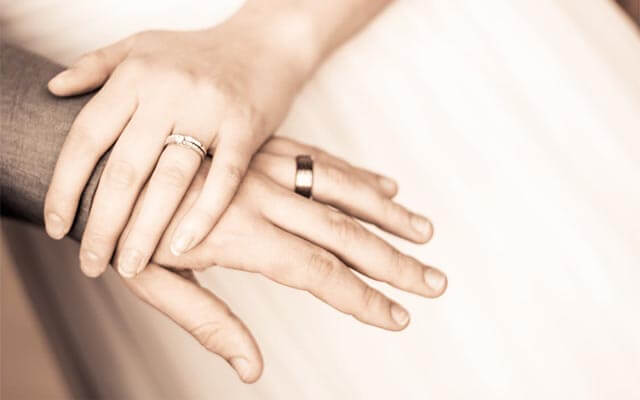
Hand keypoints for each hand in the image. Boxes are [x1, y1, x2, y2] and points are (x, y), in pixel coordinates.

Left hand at [44, 17, 310, 277]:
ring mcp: (210, 110)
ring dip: (146, 231)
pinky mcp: (245, 128)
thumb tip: (53, 89)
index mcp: (136, 75)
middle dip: (103, 225)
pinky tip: (183, 246)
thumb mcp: (141, 45)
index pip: (88, 138)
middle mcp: (169, 92)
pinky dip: (203, 216)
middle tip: (91, 264)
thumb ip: (96, 65)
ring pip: (171, 181)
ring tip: (131, 266)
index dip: (65, 186)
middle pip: (125, 170)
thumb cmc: (199, 51)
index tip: (56, 226)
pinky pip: (223, 179)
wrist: (266, 43)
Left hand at [116, 137, 446, 380]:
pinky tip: (386, 187)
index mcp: (240, 235)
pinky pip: (319, 160)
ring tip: (424, 232)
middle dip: (393, 261)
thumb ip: (208, 323)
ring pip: (340, 190)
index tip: (397, 318)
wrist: (104, 161)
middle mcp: (261, 197)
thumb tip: (252, 368)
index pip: (318, 273)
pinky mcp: (262, 148)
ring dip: (386, 214)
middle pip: (342, 233)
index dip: (361, 300)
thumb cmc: (123, 228)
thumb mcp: (152, 285)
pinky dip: (357, 176)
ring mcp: (264, 167)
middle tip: (434, 281)